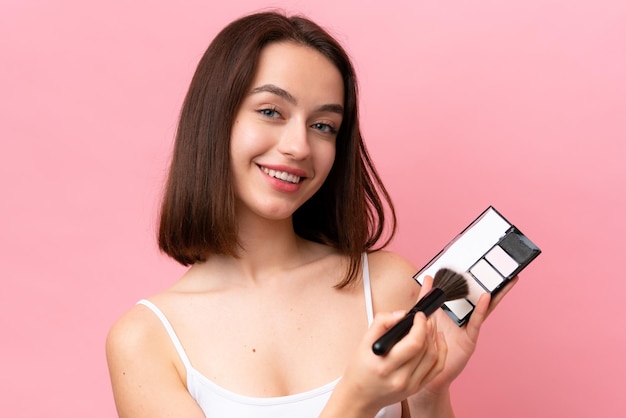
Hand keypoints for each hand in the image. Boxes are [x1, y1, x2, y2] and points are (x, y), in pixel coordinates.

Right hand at [325, 309, 446, 416]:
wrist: (360, 397)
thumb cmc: (360, 370)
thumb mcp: (363, 343)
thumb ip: (381, 324)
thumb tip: (401, 314)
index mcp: (385, 365)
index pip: (413, 344)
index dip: (420, 326)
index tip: (418, 315)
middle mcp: (399, 378)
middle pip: (425, 349)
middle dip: (428, 328)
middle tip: (426, 317)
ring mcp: (410, 385)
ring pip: (433, 357)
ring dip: (434, 338)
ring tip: (430, 326)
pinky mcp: (417, 388)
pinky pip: (436, 369)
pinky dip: (441, 352)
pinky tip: (438, 341)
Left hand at [415, 274, 518, 396]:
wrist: (422, 366)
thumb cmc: (426, 341)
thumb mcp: (425, 315)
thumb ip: (426, 297)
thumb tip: (428, 277)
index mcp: (455, 310)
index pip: (468, 291)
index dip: (476, 278)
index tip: (484, 262)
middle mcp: (465, 318)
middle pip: (482, 298)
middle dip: (493, 284)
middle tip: (505, 268)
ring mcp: (469, 328)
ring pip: (485, 308)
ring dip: (496, 295)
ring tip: (506, 280)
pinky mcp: (469, 339)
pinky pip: (476, 322)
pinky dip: (481, 309)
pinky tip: (486, 297)